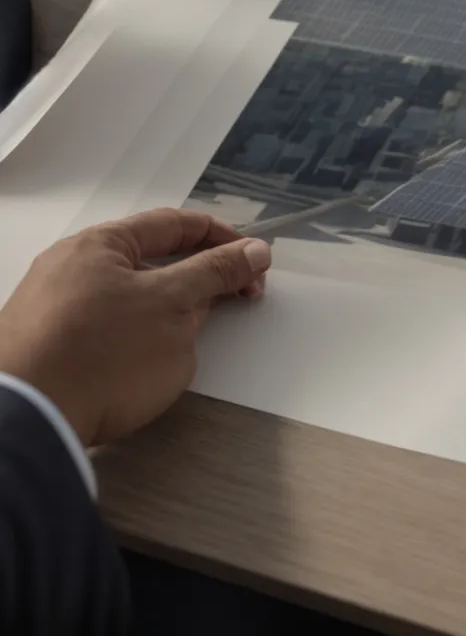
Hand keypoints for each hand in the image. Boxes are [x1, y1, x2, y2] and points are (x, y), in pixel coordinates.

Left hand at [0, 208, 269, 447]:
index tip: (258, 265)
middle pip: (152, 261)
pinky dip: (137, 336)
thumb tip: (255, 250)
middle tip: (235, 303)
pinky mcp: (49, 345)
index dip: (223, 239)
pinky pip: (107, 328)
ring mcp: (55, 308)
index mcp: (98, 245)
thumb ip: (216, 272)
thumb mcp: (172, 305)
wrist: (27, 420)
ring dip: (169, 313)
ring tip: (184, 343)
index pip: (175, 224)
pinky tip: (144, 364)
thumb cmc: (104, 353)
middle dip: (200, 279)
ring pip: (131, 298)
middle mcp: (71, 267)